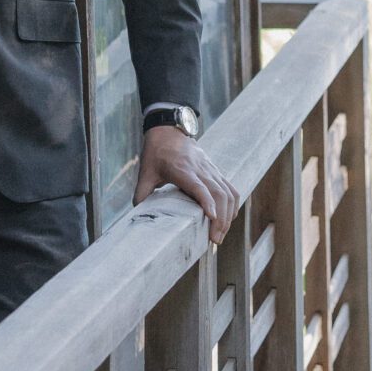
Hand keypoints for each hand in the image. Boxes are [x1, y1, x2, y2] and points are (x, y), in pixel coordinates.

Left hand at [135, 127, 237, 244]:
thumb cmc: (156, 152)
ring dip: (228, 215)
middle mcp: (200, 169)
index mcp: (181, 169)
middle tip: (215, 240)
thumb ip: (141, 193)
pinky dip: (234, 204)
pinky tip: (230, 219)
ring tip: (220, 235)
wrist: (168, 130)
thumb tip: (138, 214)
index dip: (207, 202)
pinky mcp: (215, 170)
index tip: (212, 218)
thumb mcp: (145, 172)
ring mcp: (210, 169)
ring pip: (228, 192)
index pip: (199, 186)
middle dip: (221, 219)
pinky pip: (230, 188)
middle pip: (218, 193)